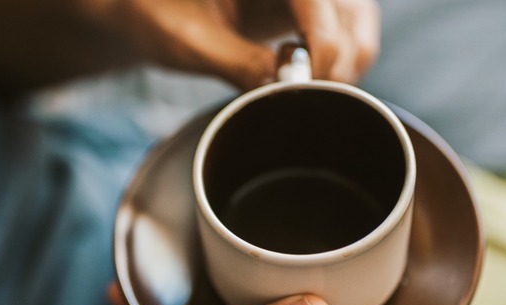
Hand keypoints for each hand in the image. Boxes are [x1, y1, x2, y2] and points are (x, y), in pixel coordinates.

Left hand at [103, 0, 380, 88]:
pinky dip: (344, 59)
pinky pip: (350, 27)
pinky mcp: (310, 4)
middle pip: (349, 7)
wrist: (147, 6)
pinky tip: (312, 78)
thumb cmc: (155, 11)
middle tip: (312, 95)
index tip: (310, 82)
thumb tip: (284, 91)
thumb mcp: (190, 40)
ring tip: (312, 89)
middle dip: (340, 55)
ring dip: (348, 60)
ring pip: (358, 18)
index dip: (324, 39)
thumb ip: (238, 63)